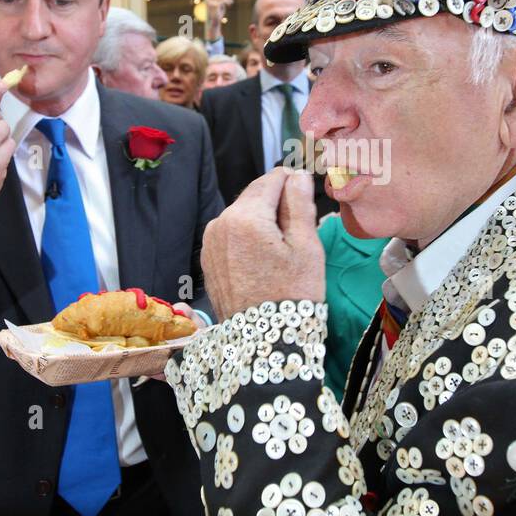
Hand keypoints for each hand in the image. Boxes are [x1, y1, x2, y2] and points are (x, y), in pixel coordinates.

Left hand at [201, 168, 324, 320]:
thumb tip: (297, 175)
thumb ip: (300, 203)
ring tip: (283, 246)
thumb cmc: (292, 294)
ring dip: (262, 219)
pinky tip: (265, 257)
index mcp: (246, 217)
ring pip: (242, 214)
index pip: (271, 180)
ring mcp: (210, 242)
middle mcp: (221, 224)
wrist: (264, 340)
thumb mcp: (306, 246)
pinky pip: (231, 234)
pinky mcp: (209, 259)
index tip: (306, 191)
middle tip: (299, 226)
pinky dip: (248, 236)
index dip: (292, 181)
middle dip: (277, 201)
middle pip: (254, 195)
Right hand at [205, 0, 233, 36]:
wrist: (215, 23)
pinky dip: (227, 1)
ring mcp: (211, 2)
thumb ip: (221, 2)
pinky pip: (222, 0)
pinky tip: (229, 4)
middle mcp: (209, 0)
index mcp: (209, 0)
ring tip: (231, 2)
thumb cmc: (218, 16)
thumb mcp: (220, 7)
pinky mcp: (215, 5)